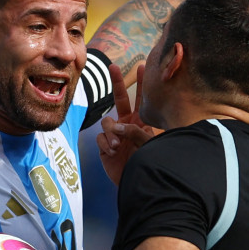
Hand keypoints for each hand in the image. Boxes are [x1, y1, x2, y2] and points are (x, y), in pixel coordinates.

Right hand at [98, 63, 158, 185]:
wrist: (136, 182)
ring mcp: (114, 135)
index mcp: (140, 123)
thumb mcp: (147, 145)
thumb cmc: (147, 163)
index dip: (141, 84)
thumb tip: (118, 125)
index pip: (141, 100)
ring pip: (107, 122)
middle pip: (119, 100)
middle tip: (113, 66)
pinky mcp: (104, 146)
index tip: (142, 66)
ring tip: (118, 145)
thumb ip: (135, 132)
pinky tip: (112, 151)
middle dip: (117, 83)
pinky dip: (106, 143)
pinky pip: (101, 138)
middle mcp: (127, 125)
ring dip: (112, 132)